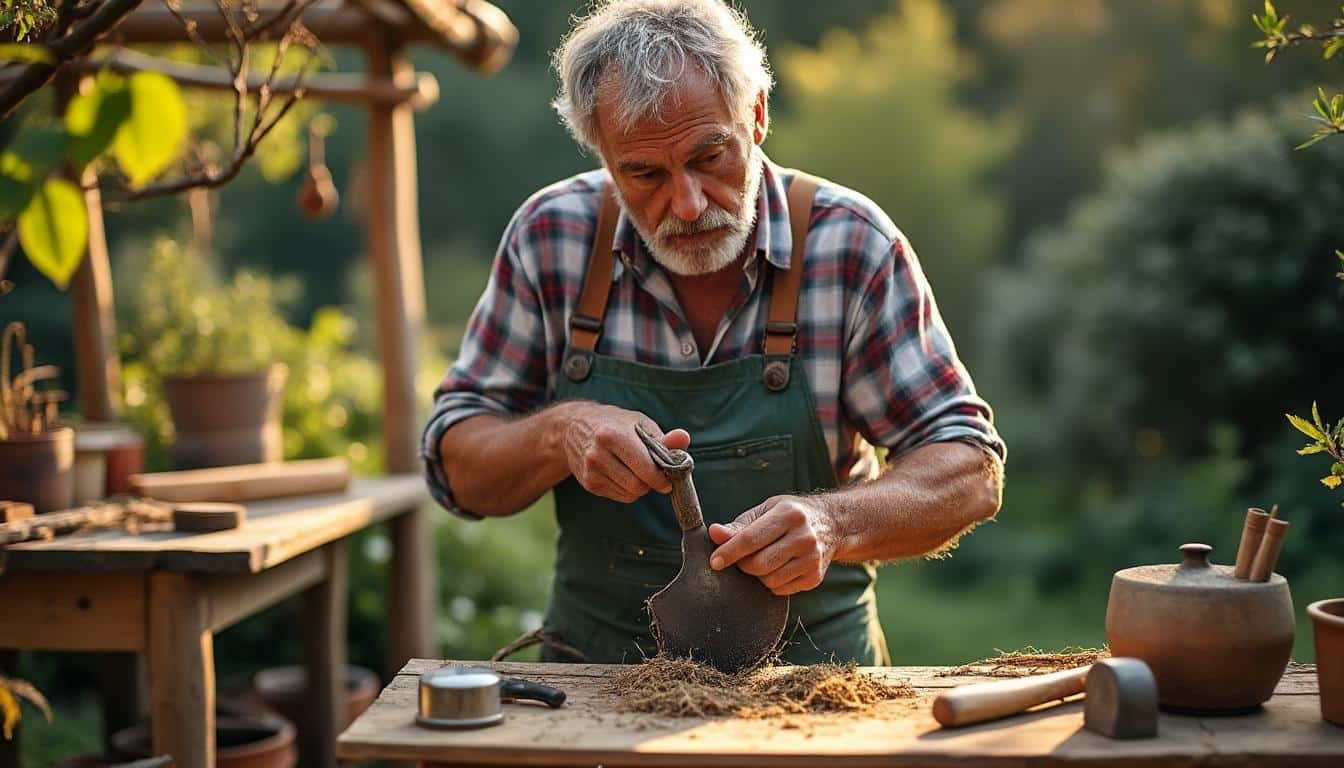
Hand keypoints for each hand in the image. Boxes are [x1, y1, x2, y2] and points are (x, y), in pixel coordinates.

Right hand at [558, 401, 689, 502]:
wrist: (574, 428)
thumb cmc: (615, 424)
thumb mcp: (639, 423)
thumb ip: (663, 437)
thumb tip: (683, 439)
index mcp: (612, 435)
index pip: (644, 467)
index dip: (661, 477)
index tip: (669, 479)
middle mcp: (597, 454)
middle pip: (637, 486)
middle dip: (651, 483)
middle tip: (655, 474)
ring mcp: (590, 471)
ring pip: (630, 494)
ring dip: (640, 487)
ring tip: (636, 470)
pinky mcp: (588, 483)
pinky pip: (620, 497)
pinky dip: (628, 489)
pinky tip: (623, 473)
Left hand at [707, 495, 840, 595]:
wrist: (832, 524)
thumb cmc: (790, 515)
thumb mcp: (766, 511)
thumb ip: (739, 525)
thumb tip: (714, 533)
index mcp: (789, 514)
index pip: (751, 538)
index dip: (729, 551)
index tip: (714, 562)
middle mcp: (804, 537)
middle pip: (759, 564)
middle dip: (742, 564)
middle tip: (741, 558)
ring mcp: (812, 559)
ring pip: (769, 580)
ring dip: (757, 575)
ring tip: (763, 559)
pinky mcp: (815, 577)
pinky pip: (780, 589)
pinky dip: (771, 582)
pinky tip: (778, 567)